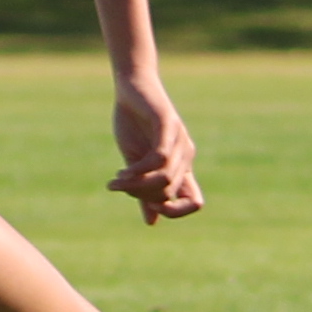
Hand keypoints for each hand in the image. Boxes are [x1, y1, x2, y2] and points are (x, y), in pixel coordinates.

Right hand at [109, 78, 202, 221]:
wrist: (131, 87)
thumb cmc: (134, 123)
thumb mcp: (136, 164)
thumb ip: (144, 192)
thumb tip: (153, 223)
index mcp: (181, 167)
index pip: (195, 202)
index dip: (175, 212)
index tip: (146, 207)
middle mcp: (185, 156)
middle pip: (168, 193)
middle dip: (140, 196)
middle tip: (118, 186)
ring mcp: (179, 140)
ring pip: (164, 179)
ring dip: (137, 186)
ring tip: (117, 181)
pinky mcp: (168, 125)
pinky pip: (159, 158)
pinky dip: (139, 170)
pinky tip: (123, 172)